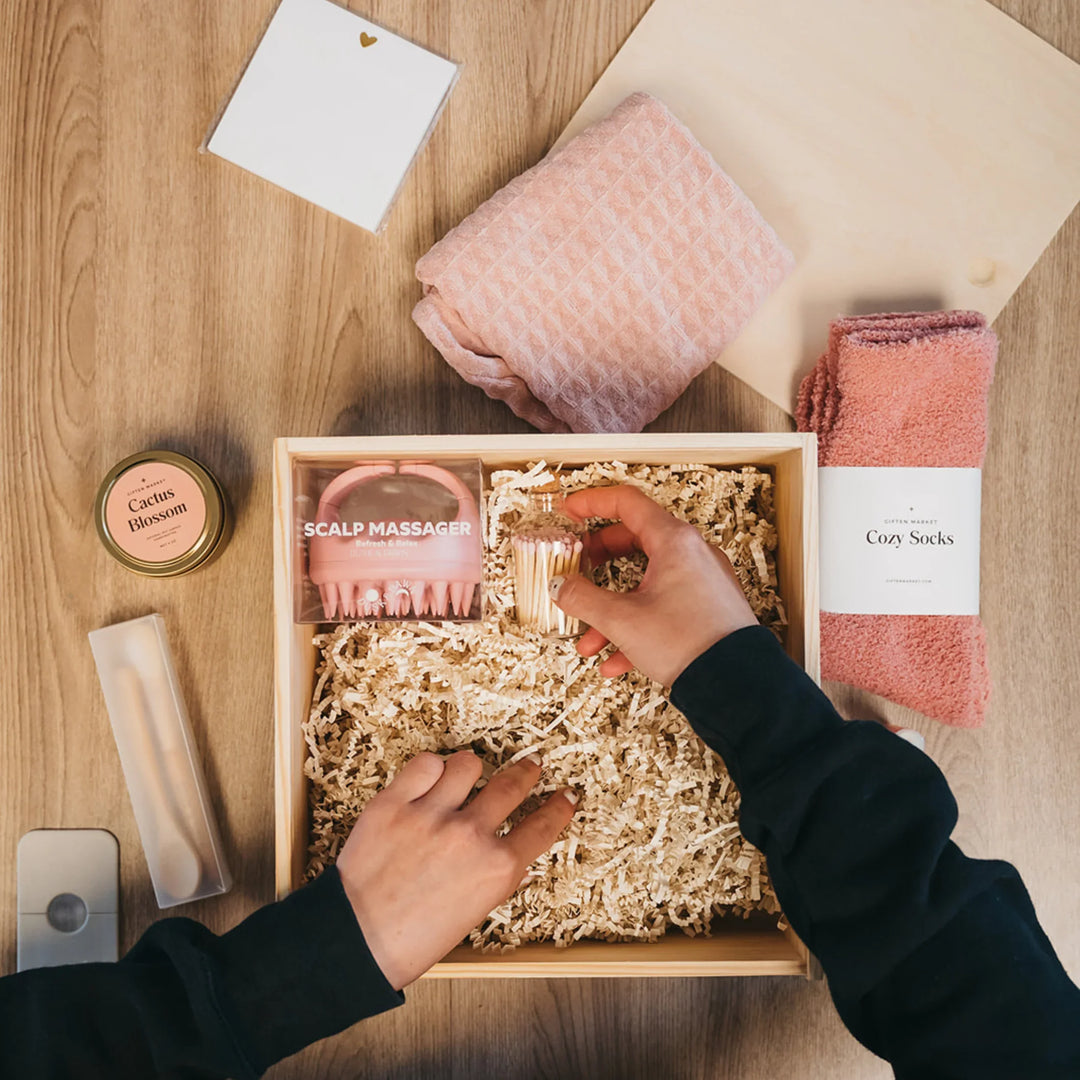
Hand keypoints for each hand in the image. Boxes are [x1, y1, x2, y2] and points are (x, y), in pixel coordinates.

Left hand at [336, 751, 575, 989]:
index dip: (559, 807)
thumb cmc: (414, 939)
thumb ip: (497, 879)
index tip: (566, 795)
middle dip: (527, 772)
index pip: (542, 826)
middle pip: (512, 786)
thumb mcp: (474, 913)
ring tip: (469, 776)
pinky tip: (432, 778)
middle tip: (532, 765)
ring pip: (469, 764)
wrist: (356, 943)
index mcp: (496, 869)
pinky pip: (425, 764)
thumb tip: (514, 859)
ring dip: (473, 769)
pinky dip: (433, 768)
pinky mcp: (394, 803)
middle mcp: (470, 836)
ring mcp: (431, 815)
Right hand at [550, 485, 757, 685]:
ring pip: (647, 583)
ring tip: (591, 639)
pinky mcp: (708, 608)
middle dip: (599, 560)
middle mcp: (693, 554)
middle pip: (635, 541)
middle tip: (577, 568)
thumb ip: (583, 599)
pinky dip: (637, 625)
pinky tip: (616, 659)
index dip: (592, 502)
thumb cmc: (689, 642)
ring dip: (613, 608)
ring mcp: (703, 581)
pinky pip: (664, 607)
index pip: (627, 502)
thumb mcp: (622, 620)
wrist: (737, 684)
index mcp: (674, 541)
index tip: (570, 510)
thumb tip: (561, 587)